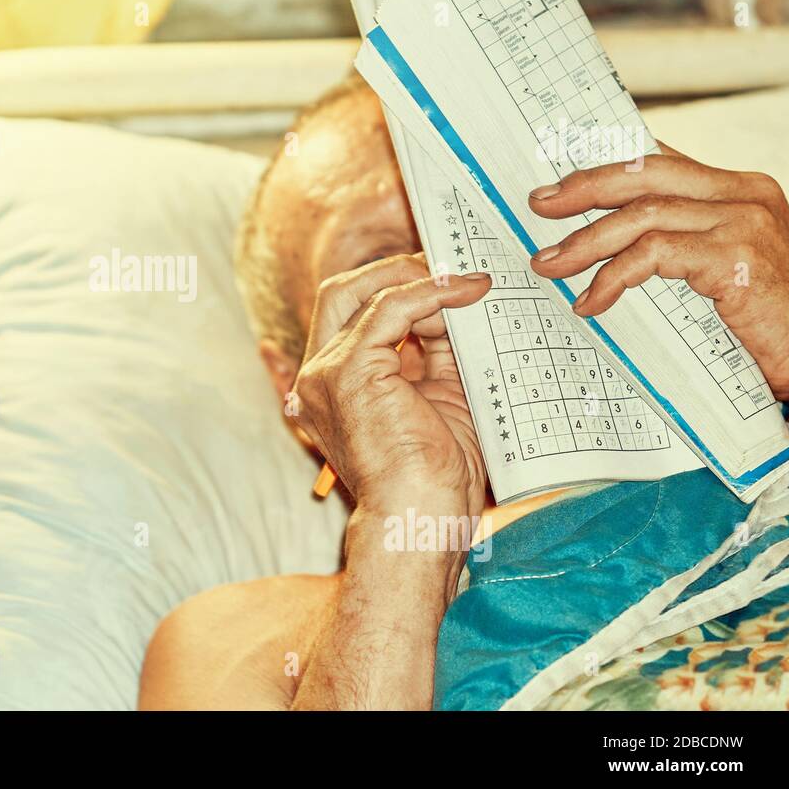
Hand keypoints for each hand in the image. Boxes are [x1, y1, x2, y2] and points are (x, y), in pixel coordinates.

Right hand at [291, 254, 492, 522]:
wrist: (423, 520)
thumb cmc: (435, 477)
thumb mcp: (440, 395)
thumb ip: (437, 349)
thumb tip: (461, 301)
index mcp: (333, 385)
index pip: (351, 315)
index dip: (396, 288)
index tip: (446, 278)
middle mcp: (318, 376)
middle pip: (342, 292)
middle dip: (397, 270)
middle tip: (452, 267)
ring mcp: (325, 372)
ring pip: (364, 293)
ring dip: (421, 280)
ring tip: (470, 282)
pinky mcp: (347, 371)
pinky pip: (389, 308)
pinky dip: (431, 292)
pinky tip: (466, 292)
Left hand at [527, 147, 788, 398]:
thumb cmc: (766, 321)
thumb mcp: (721, 269)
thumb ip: (679, 244)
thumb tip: (612, 241)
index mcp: (739, 190)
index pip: (663, 159)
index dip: (607, 163)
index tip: (561, 179)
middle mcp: (744, 195)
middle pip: (647, 172)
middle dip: (586, 187)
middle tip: (541, 204)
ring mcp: (742, 223)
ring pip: (643, 214)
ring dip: (586, 240)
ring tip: (550, 264)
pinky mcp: (734, 258)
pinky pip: (654, 255)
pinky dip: (613, 276)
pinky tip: (591, 300)